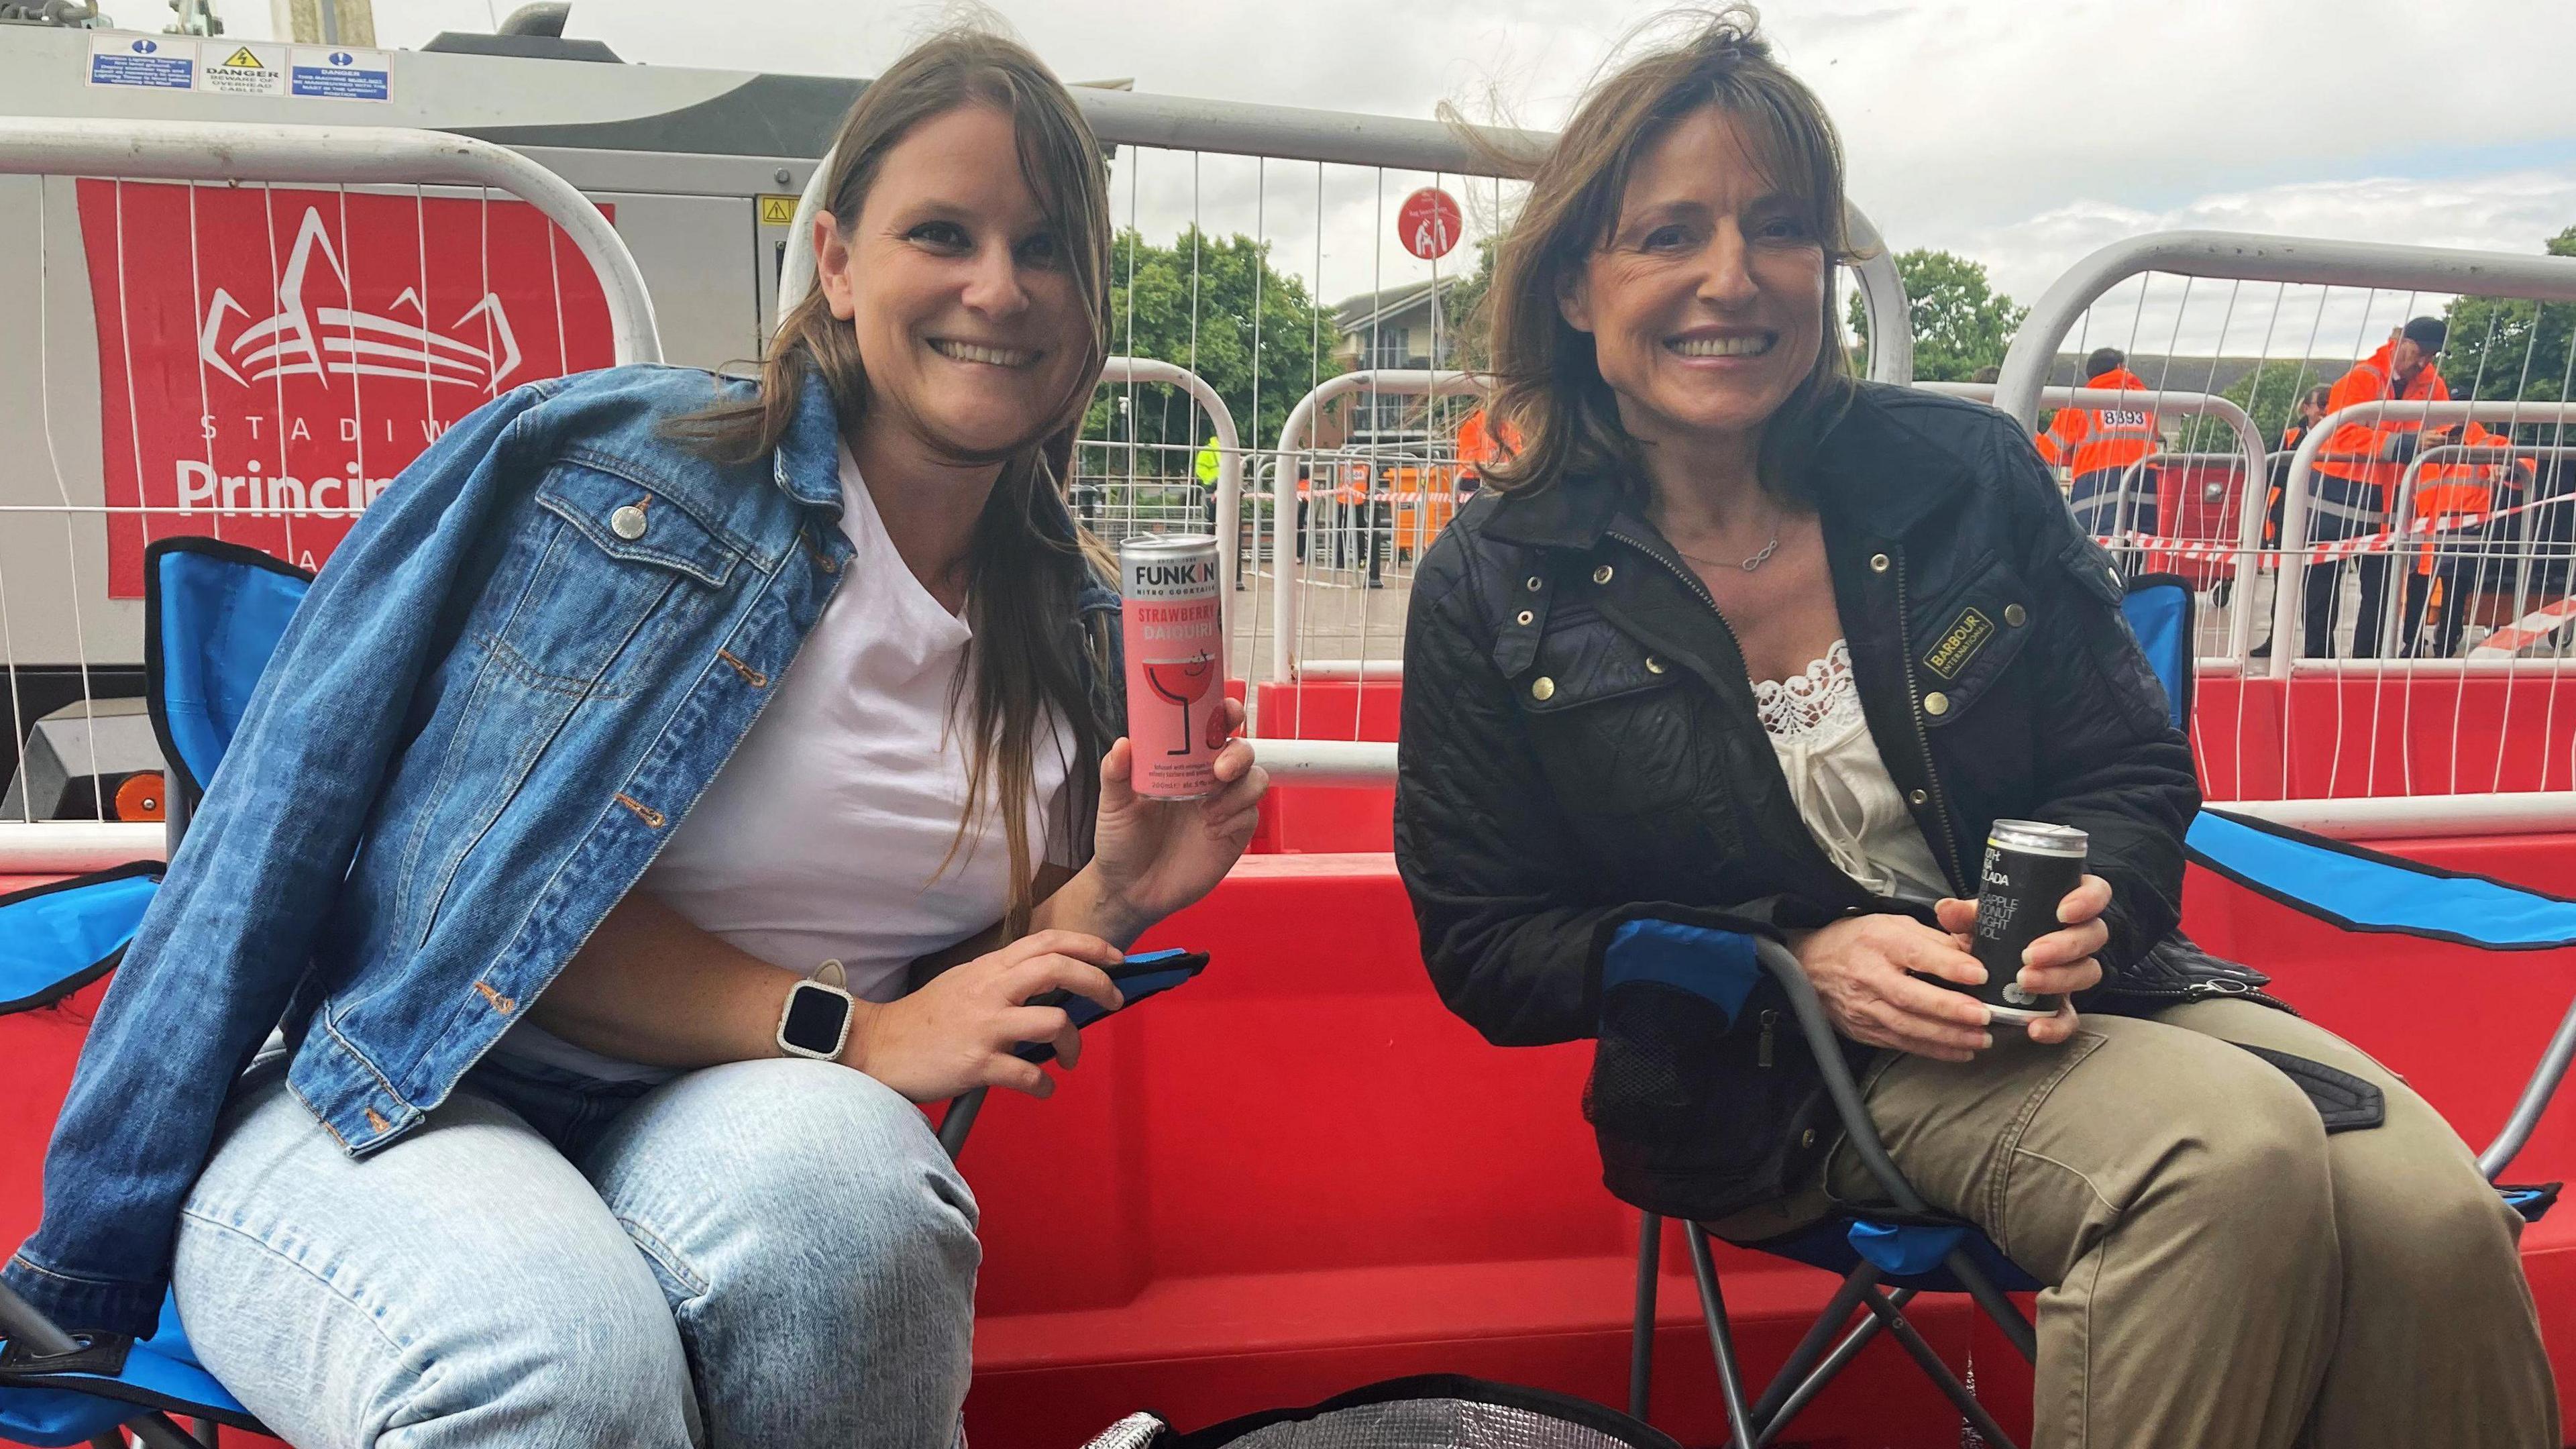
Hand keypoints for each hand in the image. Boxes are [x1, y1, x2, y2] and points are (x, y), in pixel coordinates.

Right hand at [843, 930, 1123, 1101]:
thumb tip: (1048, 982)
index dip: (1088, 946)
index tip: (1115, 959)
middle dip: (1097, 983)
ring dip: (1074, 1044)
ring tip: (1069, 1059)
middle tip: (1113, 1001)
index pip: (1047, 942)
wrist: (877, 1047)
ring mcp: (984, 1027)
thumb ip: (1004, 978)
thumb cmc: (926, 1018)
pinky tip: (1042, 1089)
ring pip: (1052, 1022)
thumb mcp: (965, 982)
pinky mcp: (976, 1064)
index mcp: (990, 969)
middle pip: (1058, 970)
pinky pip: (1027, 1075)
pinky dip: (1044, 1086)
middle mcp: (990, 991)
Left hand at [1076, 697, 1268, 943]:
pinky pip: (1251, 814)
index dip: (1225, 714)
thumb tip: (1124, 744)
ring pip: (1255, 779)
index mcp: (1181, 763)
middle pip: (1242, 749)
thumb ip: (1116, 774)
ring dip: (1239, 790)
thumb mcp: (1113, 806)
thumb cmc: (1121, 842)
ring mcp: (1224, 805)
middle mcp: (1207, 779)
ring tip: (1209, 811)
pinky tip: (1211, 830)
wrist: (1131, 891)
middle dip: (1238, 753)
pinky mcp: (1234, 834)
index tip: (1227, 711)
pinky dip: (1236, 817)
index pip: (1211, 728)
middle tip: (1219, 770)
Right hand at [1791, 913, 1993, 1062]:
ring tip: (1980, 1039)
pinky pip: (1901, 1043)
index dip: (1949, 965)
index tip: (1980, 973)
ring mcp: (1864, 1006)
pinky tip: (1960, 1052)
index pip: (1916, 954)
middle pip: (1910, 996)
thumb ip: (1935, 939)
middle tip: (1985, 1015)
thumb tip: (1974, 954)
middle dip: (1950, 1008)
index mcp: (1880, 941)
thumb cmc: (1860, 941)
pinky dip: (1932, 1050)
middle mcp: (1869, 975)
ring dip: (1947, 1036)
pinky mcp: (1864, 1029)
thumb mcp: (1894, 925)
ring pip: (1907, 1026)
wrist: (1811, 964)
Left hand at [1933, 873, 2110, 1046]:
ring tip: (2024, 981)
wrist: (1980, 975)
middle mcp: (2076, 937)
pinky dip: (2055, 1026)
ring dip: (2058, 978)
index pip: (2094, 894)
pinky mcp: (2064, 1006)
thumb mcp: (1976, 923)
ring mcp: (2074, 971)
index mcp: (2063, 904)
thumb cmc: (1988, 934)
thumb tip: (1946, 909)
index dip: (2087, 900)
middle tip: (2030, 954)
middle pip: (2093, 936)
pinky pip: (2071, 1018)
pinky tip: (2034, 1028)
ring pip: (2088, 972)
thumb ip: (1964, 916)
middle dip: (2065, 946)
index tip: (2062, 912)